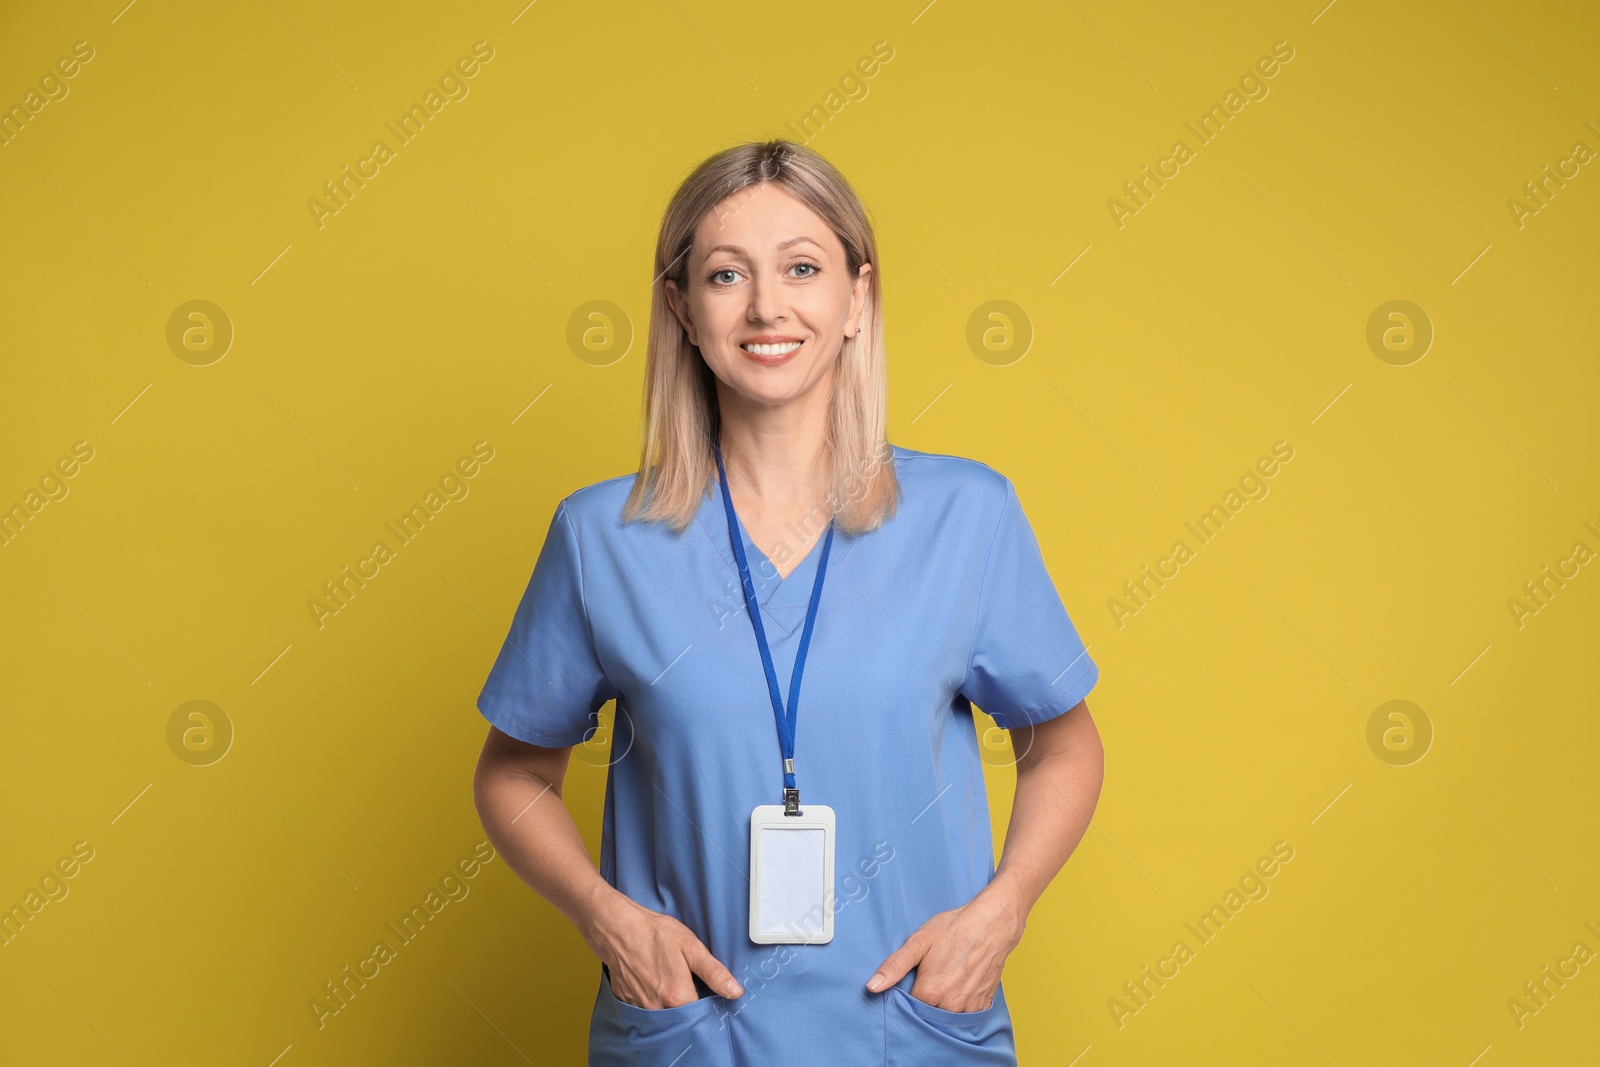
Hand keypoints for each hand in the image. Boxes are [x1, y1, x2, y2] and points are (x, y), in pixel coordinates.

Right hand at [582, 891, 743, 1008]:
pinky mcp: (628, 1002)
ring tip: (667, 978)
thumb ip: (714, 972)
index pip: (701, 1013)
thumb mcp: (691, 947)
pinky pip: (646, 1009)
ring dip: (669, 1003)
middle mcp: (658, 1008)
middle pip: (682, 1017)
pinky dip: (652, 999)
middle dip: (687, 1003)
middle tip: (685, 979)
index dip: (707, 1002)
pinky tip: (652, 980)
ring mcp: (641, 1007)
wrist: (618, 928)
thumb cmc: (654, 934)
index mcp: (678, 996)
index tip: (706, 989)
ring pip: (663, 1014)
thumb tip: (735, 991)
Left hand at [864, 886, 1025, 1011]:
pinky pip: (965, 1015)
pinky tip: (960, 984)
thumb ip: (894, 966)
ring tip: (947, 979)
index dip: (909, 992)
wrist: (992, 924)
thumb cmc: (954, 929)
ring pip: (947, 1016)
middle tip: (932, 976)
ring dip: (944, 1004)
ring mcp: (968, 1008)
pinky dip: (960, 1005)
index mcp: (929, 992)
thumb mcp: (919, 942)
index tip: (913, 980)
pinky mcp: (983, 1006)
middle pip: (928, 1014)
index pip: (909, 1006)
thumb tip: (872, 986)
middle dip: (926, 1001)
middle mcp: (950, 1006)